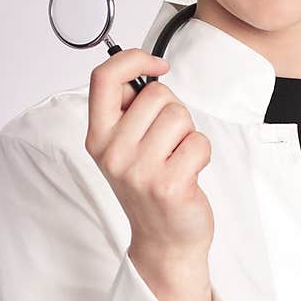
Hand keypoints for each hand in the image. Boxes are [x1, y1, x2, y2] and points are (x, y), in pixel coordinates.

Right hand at [85, 48, 215, 265]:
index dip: (133, 59)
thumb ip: (128, 111)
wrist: (164, 241)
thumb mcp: (124, 148)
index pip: (104, 78)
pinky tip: (189, 173)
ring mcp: (140, 170)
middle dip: (172, 111)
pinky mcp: (169, 184)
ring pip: (180, 115)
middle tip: (167, 143)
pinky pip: (199, 141)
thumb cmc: (150, 188)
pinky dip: (202, 153)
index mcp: (98, 137)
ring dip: (188, 134)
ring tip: (177, 159)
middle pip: (156, 94)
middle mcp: (113, 152)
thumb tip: (146, 70)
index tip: (158, 65)